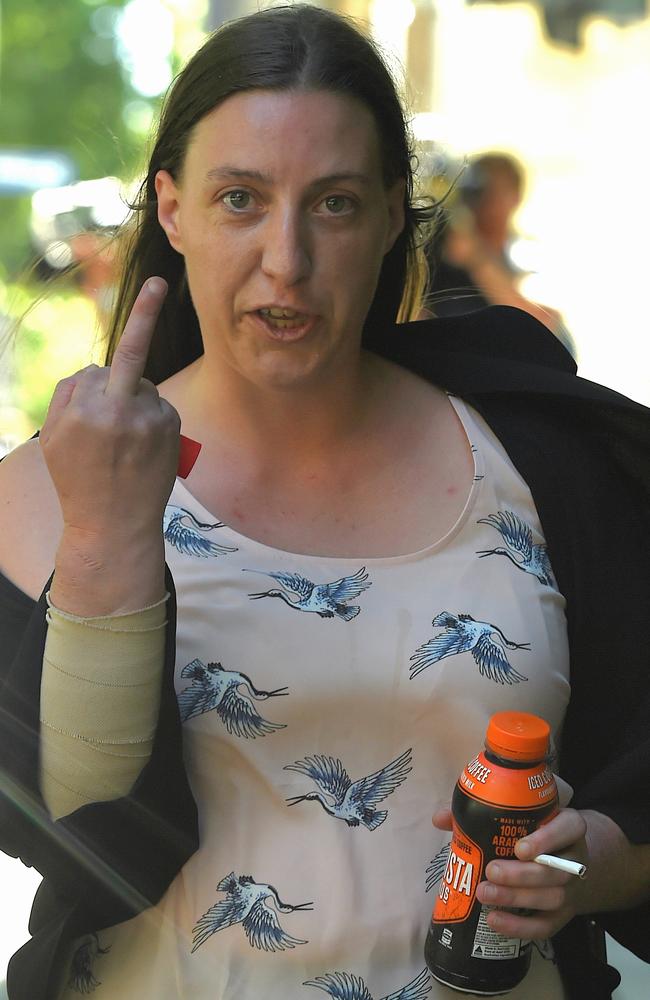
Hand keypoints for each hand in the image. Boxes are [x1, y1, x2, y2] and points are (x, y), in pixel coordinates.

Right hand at [40, 277, 179, 543]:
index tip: (156, 284)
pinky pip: (158, 405)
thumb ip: (67, 398)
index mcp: (82, 411)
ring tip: (124, 444)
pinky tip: (142, 446)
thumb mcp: (53, 441)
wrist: (114, 527)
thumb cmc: (78, 482)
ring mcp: (149, 420)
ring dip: (133, 400)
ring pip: (141, 385)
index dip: (121, 344)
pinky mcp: (171, 428)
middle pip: (126, 357)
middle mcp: (118, 411)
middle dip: (143, 317)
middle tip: (155, 283)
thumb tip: (95, 369)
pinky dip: (150, 416)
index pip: (98, 367)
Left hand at [433, 806, 587, 939]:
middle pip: (557, 870)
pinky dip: (520, 927)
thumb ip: (481, 814)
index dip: (548, 839)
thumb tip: (440, 818)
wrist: (563, 859)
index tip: (519, 848)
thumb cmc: (532, 833)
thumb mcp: (519, 817)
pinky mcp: (563, 915)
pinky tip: (495, 920)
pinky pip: (547, 926)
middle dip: (522, 875)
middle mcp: (575, 858)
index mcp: (568, 827)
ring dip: (517, 899)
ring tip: (485, 894)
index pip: (569, 828)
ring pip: (553, 898)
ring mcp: (571, 889)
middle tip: (491, 871)